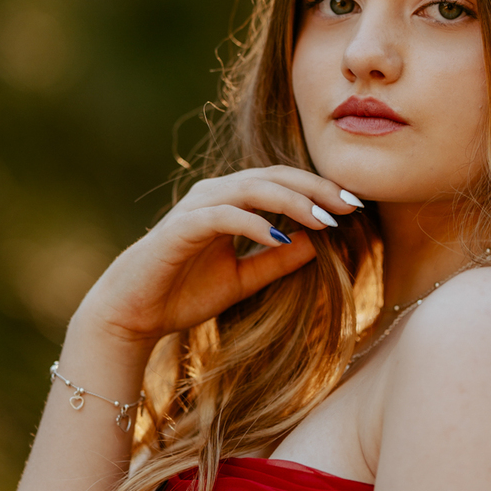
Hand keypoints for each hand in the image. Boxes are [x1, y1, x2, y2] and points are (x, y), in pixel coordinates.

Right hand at [75, 166, 361, 344]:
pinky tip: (281, 236)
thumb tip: (316, 243)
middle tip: (353, 204)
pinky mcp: (182, 227)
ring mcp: (197, 207)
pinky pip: (224, 215)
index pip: (283, 183)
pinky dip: (254, 222)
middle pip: (275, 176)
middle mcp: (215, 195)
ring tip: (327, 218)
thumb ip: (277, 260)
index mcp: (230, 201)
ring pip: (253, 188)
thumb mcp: (243, 280)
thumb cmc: (183, 294)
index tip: (357, 206)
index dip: (321, 190)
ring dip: (293, 201)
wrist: (133, 314)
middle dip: (317, 188)